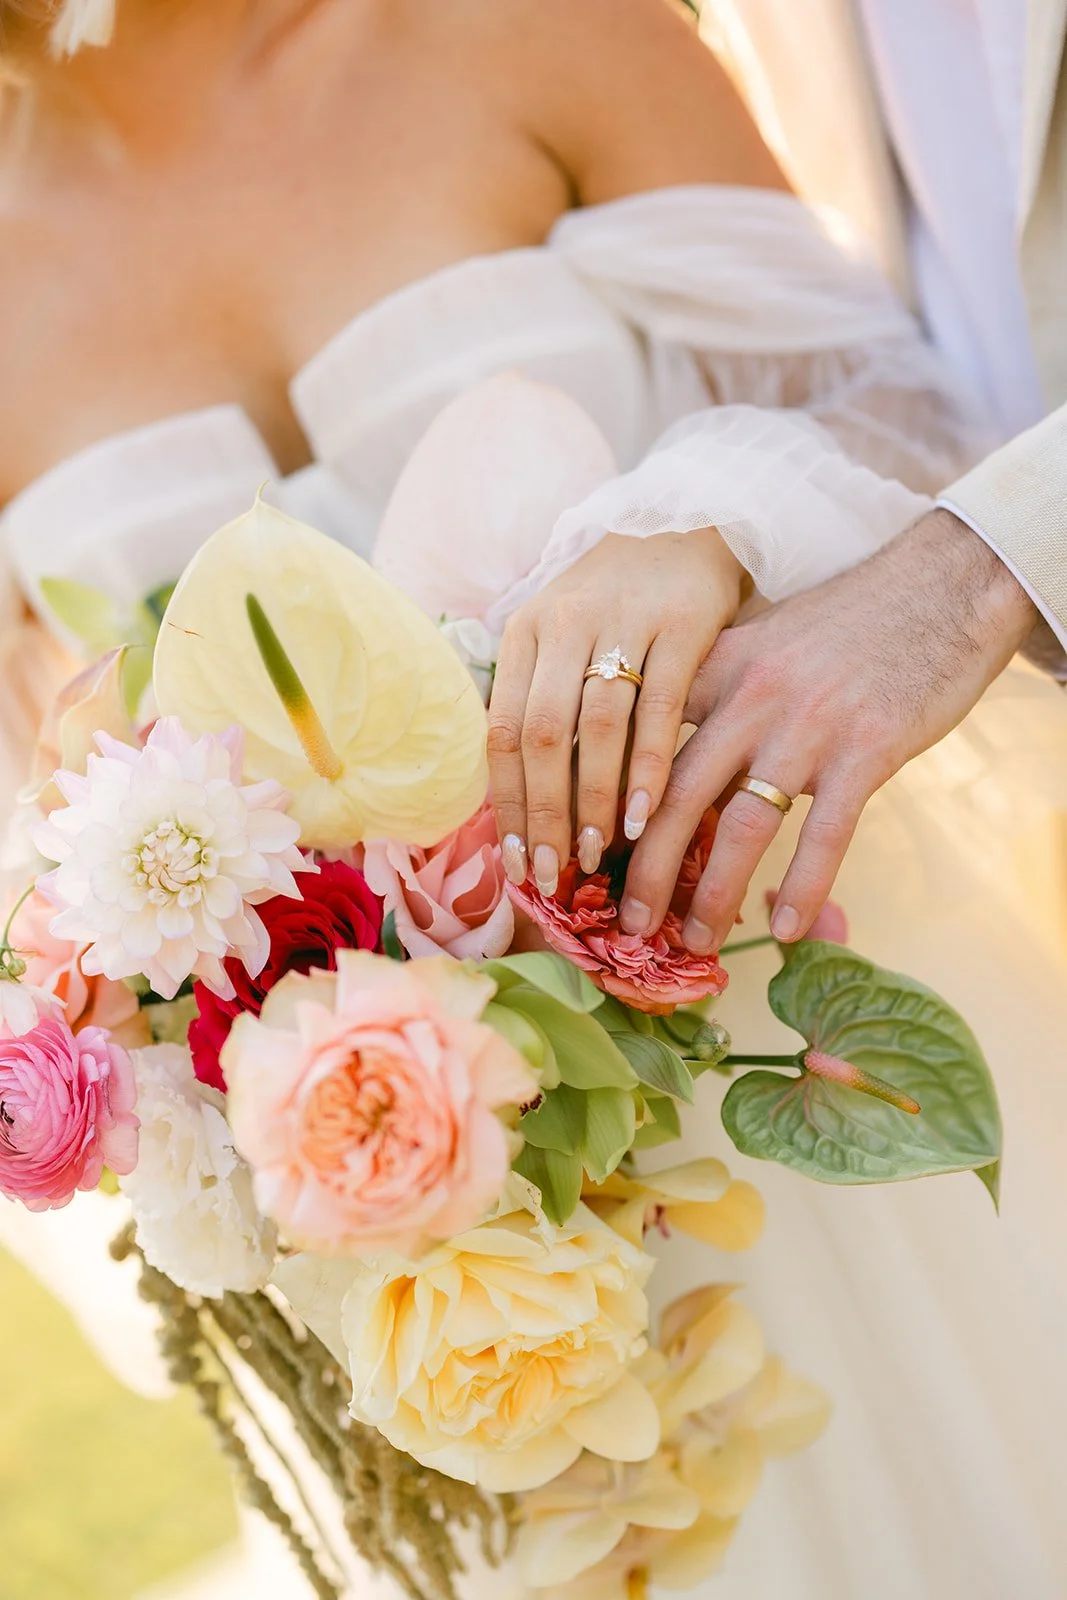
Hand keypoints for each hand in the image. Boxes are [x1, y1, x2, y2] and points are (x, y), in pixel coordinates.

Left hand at [488, 529, 743, 895]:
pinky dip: (650, 765)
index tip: (516, 864)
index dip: (507, 804)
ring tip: (599, 854)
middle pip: (543, 735)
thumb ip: (544, 708)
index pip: (503, 732)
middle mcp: (563, 623)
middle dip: (546, 815)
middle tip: (555, 874)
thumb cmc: (615, 606)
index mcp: (524, 633)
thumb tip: (528, 811)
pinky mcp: (682, 622)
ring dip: (596, 799)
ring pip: (597, 725)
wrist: (684, 525)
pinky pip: (661, 705)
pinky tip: (647, 813)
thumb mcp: (562, 641)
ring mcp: (622, 620)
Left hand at [620, 509, 1039, 947]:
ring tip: (695, 943)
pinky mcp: (867, 749)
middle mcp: (750, 698)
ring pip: (742, 826)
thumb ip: (716, 693)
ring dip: (713, 895)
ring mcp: (808, 726)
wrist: (944, 582)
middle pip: (675, 796)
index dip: (608, 802)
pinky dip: (804, 888)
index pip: (642, 743)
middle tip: (627, 924)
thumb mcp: (763, 640)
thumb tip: (677, 763)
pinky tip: (785, 930)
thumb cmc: (851, 619)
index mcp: (716, 667)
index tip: (588, 853)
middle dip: (644, 871)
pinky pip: (825, 834)